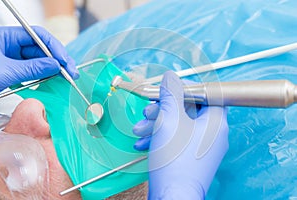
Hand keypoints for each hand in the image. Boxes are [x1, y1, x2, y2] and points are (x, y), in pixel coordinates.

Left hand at [0, 26, 78, 92]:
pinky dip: (45, 75)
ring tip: (67, 76)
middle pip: (41, 48)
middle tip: (71, 71)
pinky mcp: (14, 71)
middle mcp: (10, 46)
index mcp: (6, 37)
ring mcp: (13, 59)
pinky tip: (55, 78)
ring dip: (54, 68)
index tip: (64, 61)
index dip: (54, 47)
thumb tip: (55, 66)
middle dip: (58, 60)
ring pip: (39, 60)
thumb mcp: (7, 72)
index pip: (37, 35)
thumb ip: (32, 69)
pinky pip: (34, 70)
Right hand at [133, 71, 228, 198]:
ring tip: (140, 129)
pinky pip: (178, 139)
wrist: (172, 197)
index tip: (171, 89)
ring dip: (158, 123)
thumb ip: (171, 94)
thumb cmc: (175, 161)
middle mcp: (212, 134)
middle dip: (164, 108)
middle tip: (148, 111)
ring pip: (180, 125)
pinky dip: (161, 137)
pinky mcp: (191, 157)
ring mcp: (202, 147)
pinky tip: (143, 142)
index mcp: (216, 121)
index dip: (189, 88)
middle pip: (189, 109)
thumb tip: (171, 77)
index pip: (209, 93)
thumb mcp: (170, 120)